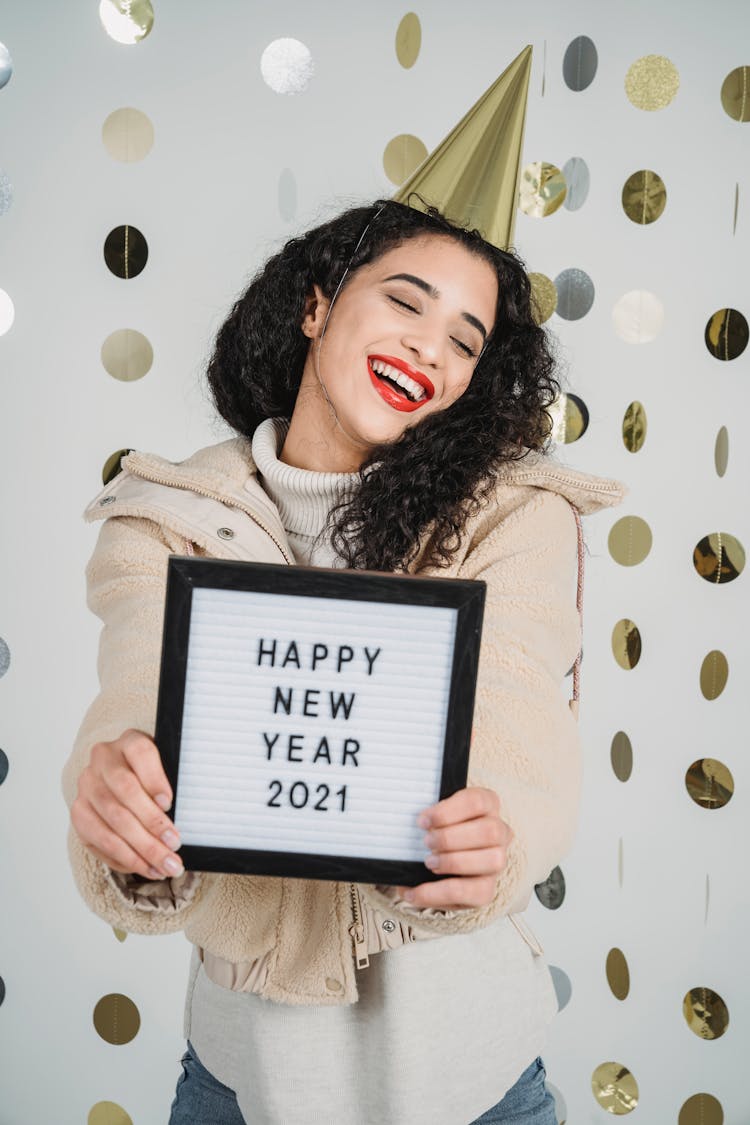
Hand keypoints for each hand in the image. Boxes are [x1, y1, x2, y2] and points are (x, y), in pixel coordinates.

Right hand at [71, 729, 183, 880]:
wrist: (121, 780)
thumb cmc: (153, 777)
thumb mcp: (167, 769)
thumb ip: (174, 782)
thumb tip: (187, 813)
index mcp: (129, 741)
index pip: (140, 754)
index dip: (155, 780)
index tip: (169, 804)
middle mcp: (103, 760)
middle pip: (126, 792)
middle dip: (152, 824)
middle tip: (174, 846)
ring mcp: (87, 786)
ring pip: (113, 820)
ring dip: (141, 848)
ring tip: (164, 866)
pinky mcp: (79, 813)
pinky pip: (99, 840)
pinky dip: (125, 858)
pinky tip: (146, 868)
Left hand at [394, 787, 511, 909]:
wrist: (437, 861)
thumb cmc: (436, 831)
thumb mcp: (432, 818)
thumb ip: (425, 818)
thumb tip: (399, 824)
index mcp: (487, 805)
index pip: (478, 801)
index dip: (449, 811)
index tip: (422, 820)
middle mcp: (499, 832)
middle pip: (490, 831)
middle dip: (452, 838)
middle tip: (426, 842)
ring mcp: (497, 862)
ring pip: (492, 860)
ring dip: (455, 862)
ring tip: (428, 863)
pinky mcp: (487, 889)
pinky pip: (472, 893)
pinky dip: (439, 893)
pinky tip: (414, 892)